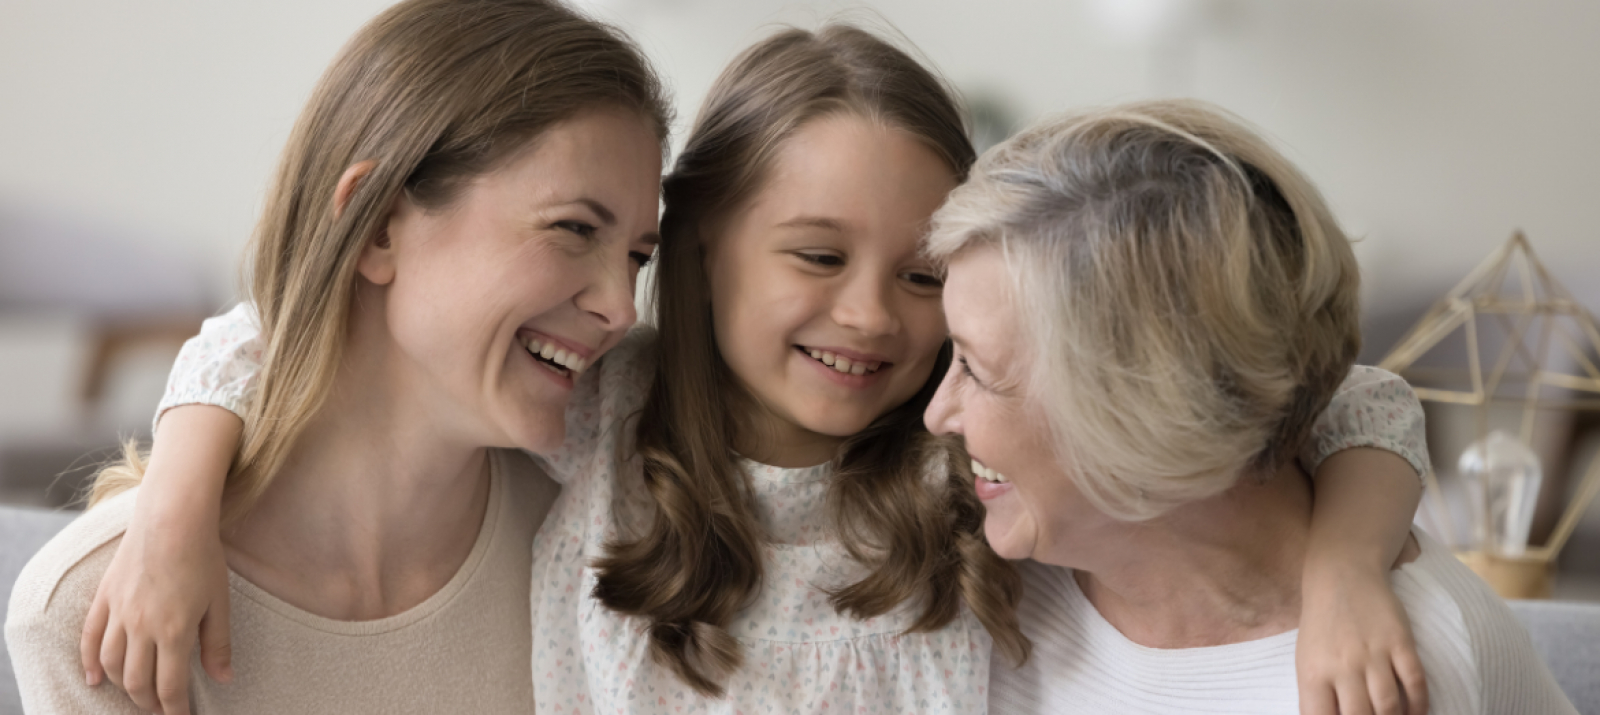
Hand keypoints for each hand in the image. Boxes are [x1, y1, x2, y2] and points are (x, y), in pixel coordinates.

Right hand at [81, 496, 232, 714]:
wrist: (172, 518)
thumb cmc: (203, 557)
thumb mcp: (219, 603)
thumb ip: (218, 644)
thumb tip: (223, 678)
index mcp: (174, 631)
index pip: (169, 686)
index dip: (174, 709)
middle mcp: (141, 627)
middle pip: (137, 681)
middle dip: (148, 703)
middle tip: (161, 710)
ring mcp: (119, 613)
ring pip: (111, 665)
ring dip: (123, 686)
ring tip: (137, 696)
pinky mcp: (105, 598)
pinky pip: (89, 638)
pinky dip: (89, 663)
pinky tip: (94, 680)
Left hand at [1297, 546, 1426, 714]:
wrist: (1341, 574)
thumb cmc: (1322, 626)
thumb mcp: (1309, 661)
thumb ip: (1320, 697)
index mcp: (1313, 673)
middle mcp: (1342, 666)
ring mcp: (1373, 654)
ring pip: (1390, 706)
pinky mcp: (1400, 641)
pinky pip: (1415, 683)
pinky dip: (1419, 705)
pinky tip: (1416, 713)